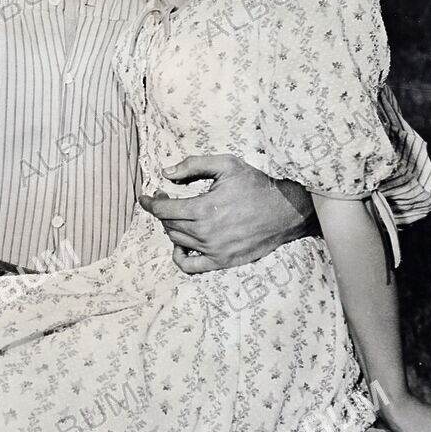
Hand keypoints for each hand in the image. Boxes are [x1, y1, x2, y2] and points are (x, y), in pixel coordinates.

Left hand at [139, 153, 315, 273]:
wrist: (284, 211)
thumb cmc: (256, 185)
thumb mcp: (226, 164)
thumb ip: (194, 165)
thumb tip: (166, 172)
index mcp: (203, 208)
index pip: (162, 209)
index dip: (150, 202)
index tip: (146, 197)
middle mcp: (205, 233)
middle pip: (168, 224)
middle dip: (161, 211)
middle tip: (165, 199)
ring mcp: (213, 250)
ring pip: (177, 241)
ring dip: (171, 227)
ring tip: (177, 215)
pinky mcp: (221, 261)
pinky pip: (190, 266)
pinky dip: (179, 256)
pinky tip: (181, 244)